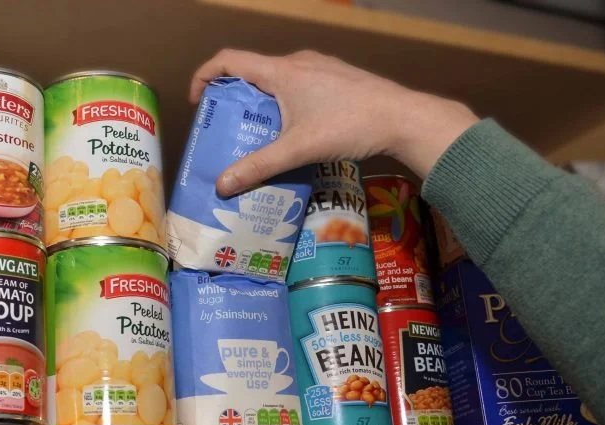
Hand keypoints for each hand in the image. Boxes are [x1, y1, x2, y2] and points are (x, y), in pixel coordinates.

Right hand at [191, 49, 478, 195]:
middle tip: (230, 128)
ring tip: (262, 134)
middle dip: (236, 98)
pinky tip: (297, 131)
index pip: (229, 60)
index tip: (199, 102)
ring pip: (278, 80)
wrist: (404, 118)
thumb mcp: (298, 149)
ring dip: (263, 102)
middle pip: (253, 72)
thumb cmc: (350, 126)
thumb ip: (258, 167)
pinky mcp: (337, 78)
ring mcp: (320, 67)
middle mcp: (298, 62)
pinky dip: (287, 103)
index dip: (205, 76)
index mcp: (282, 71)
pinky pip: (300, 85)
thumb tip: (222, 185)